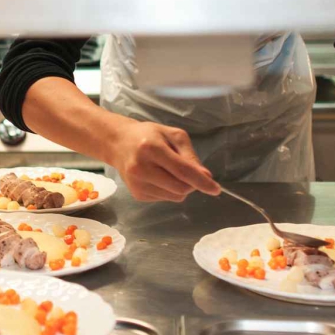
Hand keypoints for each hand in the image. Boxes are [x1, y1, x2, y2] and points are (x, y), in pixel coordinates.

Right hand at [104, 120, 221, 202]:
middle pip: (180, 188)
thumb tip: (205, 176)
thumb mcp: (173, 136)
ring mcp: (137, 184)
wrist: (118, 143)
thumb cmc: (149, 135)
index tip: (216, 189)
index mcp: (151, 148)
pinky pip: (165, 199)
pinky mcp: (137, 194)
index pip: (182, 171)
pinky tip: (159, 177)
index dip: (201, 181)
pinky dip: (169, 190)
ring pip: (175, 197)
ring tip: (169, 171)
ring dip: (181, 188)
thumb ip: (190, 156)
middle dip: (192, 184)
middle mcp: (142, 168)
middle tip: (189, 173)